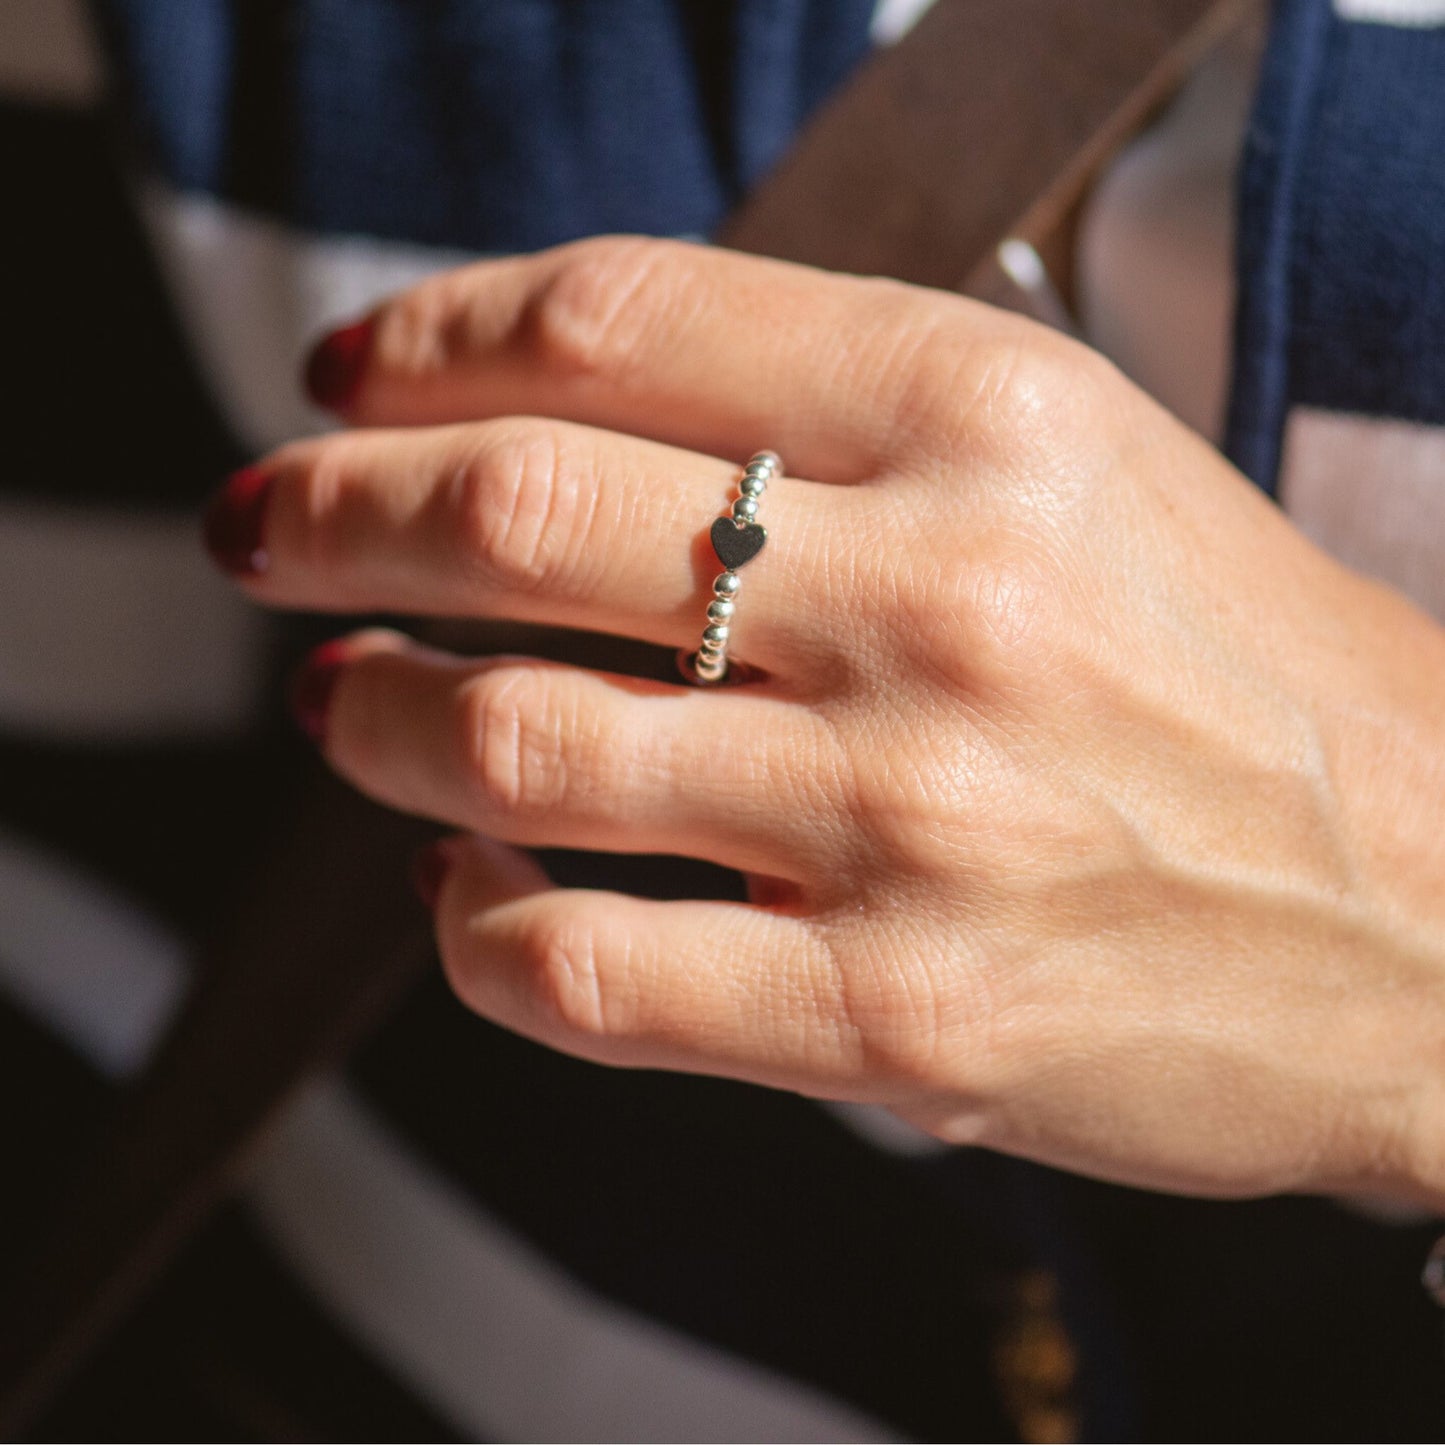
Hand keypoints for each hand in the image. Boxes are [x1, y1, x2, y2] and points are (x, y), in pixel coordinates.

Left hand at [207, 237, 1444, 1204]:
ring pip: (512, 741)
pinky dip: (469, 922)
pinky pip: (583, 968)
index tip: (352, 379)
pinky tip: (465, 884)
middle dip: (333, 511)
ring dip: (369, 715)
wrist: (1436, 902)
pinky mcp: (896, 1019)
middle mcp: (939, 602)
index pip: (620, 317)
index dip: (430, 337)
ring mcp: (908, 822)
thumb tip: (568, 424)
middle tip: (267, 526)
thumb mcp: (1072, 467)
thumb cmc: (1238, 677)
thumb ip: (837, 423)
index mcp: (990, 417)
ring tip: (341, 706)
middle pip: (519, 511)